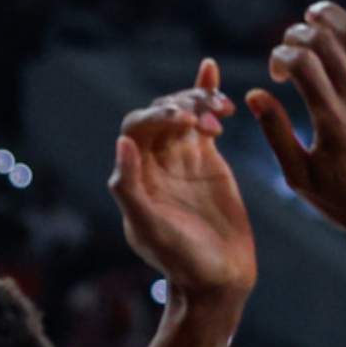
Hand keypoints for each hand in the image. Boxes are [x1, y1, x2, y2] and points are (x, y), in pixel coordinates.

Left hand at [109, 58, 256, 300]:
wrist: (217, 278)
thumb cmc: (182, 260)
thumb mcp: (151, 229)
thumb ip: (130, 188)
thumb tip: (123, 143)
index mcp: (137, 175)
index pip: (137, 128)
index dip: (158, 116)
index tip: (185, 121)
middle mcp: (155, 162)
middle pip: (161, 114)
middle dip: (183, 106)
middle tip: (208, 118)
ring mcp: (182, 159)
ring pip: (183, 113)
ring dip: (199, 100)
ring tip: (222, 111)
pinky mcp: (207, 160)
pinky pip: (203, 121)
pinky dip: (206, 92)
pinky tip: (211, 68)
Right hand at [245, 3, 345, 242]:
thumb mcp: (301, 177)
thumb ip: (276, 133)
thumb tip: (254, 93)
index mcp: (332, 121)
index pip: (300, 61)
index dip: (280, 56)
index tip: (277, 73)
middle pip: (326, 40)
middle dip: (298, 33)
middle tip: (291, 46)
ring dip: (331, 17)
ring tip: (313, 17)